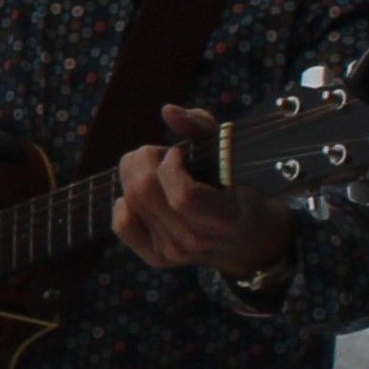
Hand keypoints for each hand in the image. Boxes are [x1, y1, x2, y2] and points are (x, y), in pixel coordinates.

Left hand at [113, 104, 293, 275]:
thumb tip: (167, 111)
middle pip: (145, 192)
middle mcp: (198, 240)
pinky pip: (121, 223)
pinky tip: (144, 194)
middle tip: (162, 155)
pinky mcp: (157, 258)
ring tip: (156, 171)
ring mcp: (175, 253)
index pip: (182, 196)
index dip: (171, 166)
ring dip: (134, 175)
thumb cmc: (237, 189)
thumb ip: (202, 128)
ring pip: (131, 202)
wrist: (247, 242)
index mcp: (225, 218)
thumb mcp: (231, 156)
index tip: (180, 153)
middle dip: (145, 159)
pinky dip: (124, 202)